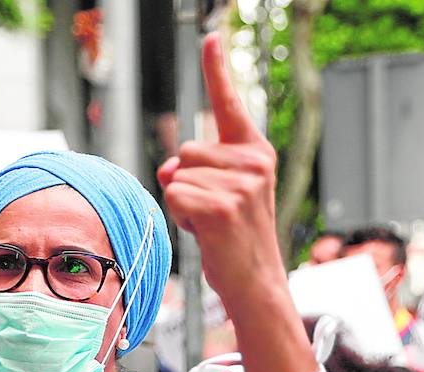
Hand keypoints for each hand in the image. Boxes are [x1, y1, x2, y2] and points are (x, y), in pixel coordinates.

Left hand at [157, 33, 284, 309]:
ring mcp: (241, 184)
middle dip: (185, 181)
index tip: (210, 37)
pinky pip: (175, 195)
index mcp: (254, 152)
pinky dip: (179, 216)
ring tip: (210, 224)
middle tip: (211, 212)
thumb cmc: (233, 238)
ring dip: (182, 202)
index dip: (217, 69)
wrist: (255, 281)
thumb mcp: (217, 195)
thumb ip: (194, 171)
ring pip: (177, 174)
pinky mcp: (222, 207)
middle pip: (185, 150)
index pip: (229, 104)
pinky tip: (205, 232)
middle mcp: (252, 162)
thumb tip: (168, 168)